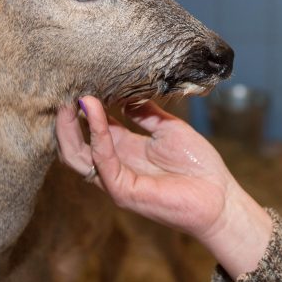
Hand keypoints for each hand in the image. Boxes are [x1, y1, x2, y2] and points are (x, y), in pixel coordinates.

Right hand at [55, 96, 271, 277]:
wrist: (220, 197)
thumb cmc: (198, 167)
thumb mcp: (168, 128)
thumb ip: (145, 112)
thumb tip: (125, 95)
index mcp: (125, 150)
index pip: (92, 129)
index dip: (83, 108)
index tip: (78, 83)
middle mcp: (115, 166)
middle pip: (74, 145)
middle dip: (65, 120)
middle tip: (62, 91)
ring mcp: (116, 180)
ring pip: (77, 156)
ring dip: (70, 128)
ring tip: (69, 101)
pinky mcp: (124, 191)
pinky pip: (103, 162)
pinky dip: (96, 135)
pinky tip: (96, 112)